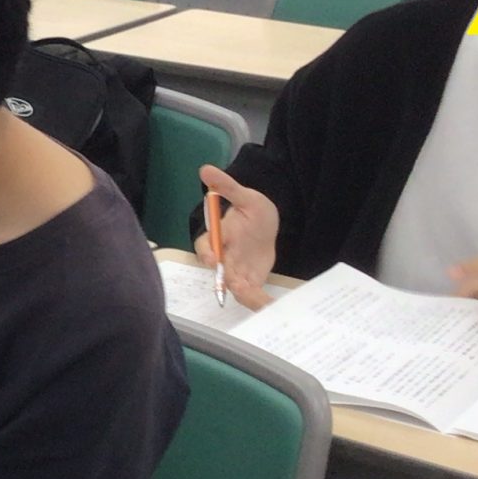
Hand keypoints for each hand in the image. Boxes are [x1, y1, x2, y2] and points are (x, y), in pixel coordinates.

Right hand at [194, 165, 280, 307]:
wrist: (266, 224)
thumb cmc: (252, 209)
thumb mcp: (245, 196)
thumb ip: (227, 186)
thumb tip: (206, 170)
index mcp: (218, 237)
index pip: (205, 246)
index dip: (207, 253)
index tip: (211, 259)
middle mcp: (223, 257)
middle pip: (220, 272)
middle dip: (228, 282)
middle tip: (240, 289)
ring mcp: (236, 270)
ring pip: (236, 287)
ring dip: (247, 297)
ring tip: (261, 305)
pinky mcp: (250, 279)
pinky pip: (252, 293)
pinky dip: (259, 302)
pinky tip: (271, 308)